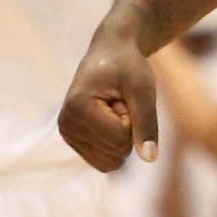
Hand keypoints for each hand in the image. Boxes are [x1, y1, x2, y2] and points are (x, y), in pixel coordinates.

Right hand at [60, 22, 158, 170]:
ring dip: (122, 137)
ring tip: (114, 109)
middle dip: (128, 129)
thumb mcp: (143, 89)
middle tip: (119, 102)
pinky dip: (115, 143)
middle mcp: (66, 125)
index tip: (123, 95)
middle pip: (116, 153)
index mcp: (78, 108)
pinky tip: (109, 119)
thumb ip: (146, 123)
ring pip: (111, 162)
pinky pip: (105, 162)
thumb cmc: (127, 67)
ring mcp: (68, 136)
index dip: (132, 119)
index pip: (120, 139)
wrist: (110, 54)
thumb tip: (149, 158)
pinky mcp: (74, 142)